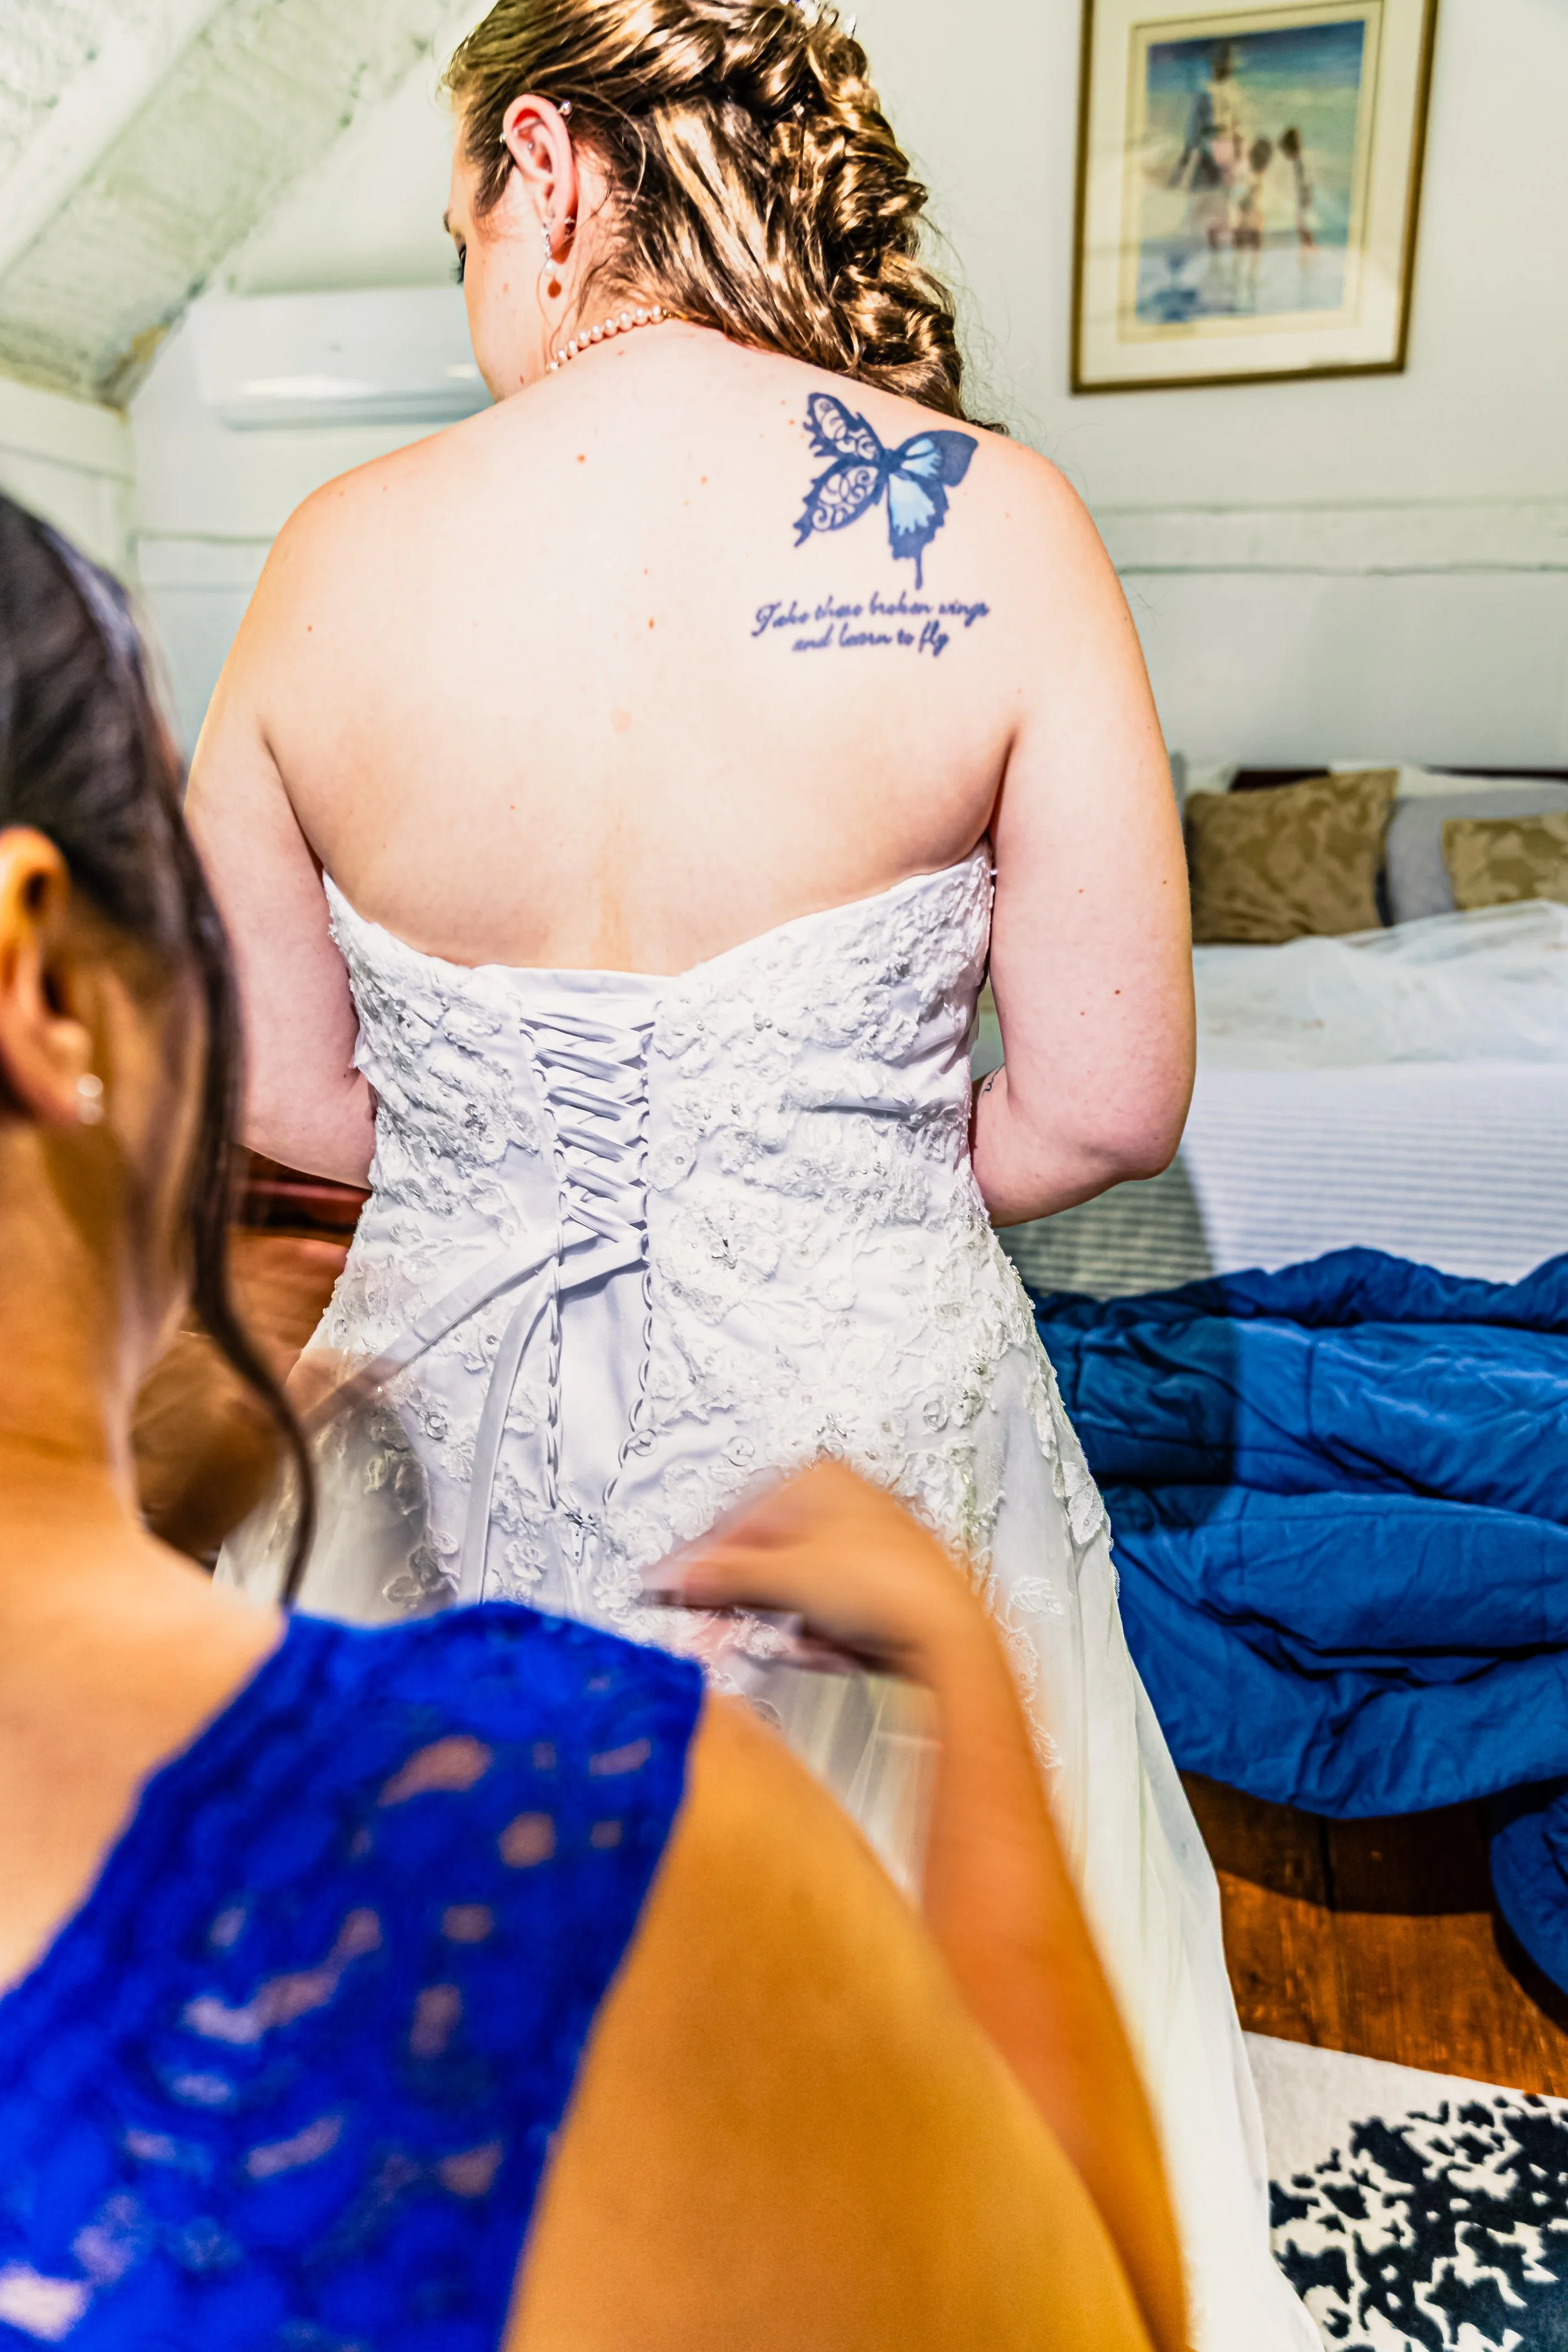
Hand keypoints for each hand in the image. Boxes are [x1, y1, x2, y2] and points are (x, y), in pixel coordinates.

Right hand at [656, 1462, 984, 1682]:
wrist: (950, 1634)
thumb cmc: (891, 1584)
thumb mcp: (786, 1577)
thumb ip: (724, 1576)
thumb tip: (681, 1576)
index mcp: (821, 1476)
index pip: (740, 1514)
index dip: (706, 1558)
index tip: (680, 1589)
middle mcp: (846, 1503)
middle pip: (767, 1552)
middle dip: (743, 1595)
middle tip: (714, 1623)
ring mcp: (865, 1547)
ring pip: (797, 1587)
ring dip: (781, 1619)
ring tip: (781, 1639)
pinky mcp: (881, 1591)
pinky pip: (827, 1611)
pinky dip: (816, 1632)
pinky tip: (822, 1646)